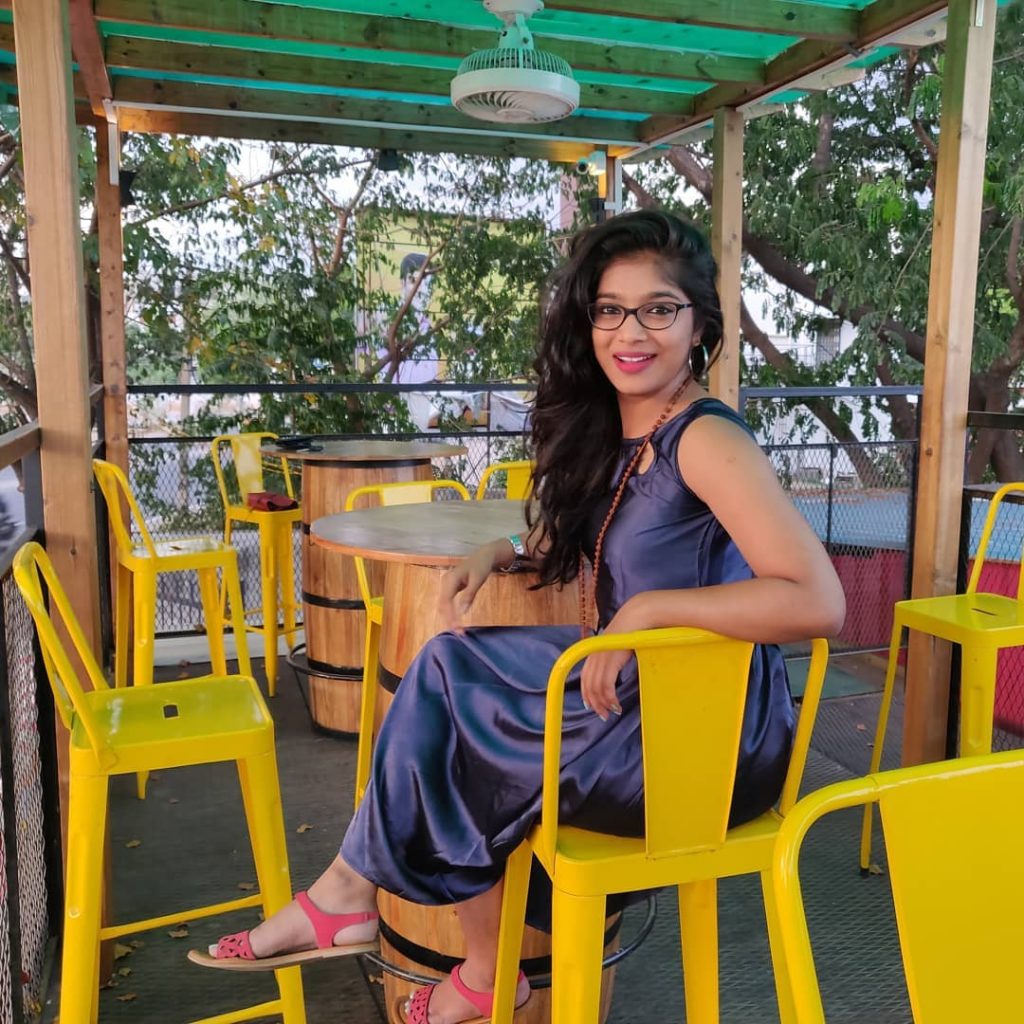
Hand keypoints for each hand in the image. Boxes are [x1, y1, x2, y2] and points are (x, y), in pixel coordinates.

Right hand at [438, 541, 503, 631]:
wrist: (484, 556)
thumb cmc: (481, 566)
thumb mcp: (477, 580)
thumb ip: (469, 595)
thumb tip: (462, 612)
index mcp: (450, 580)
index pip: (446, 602)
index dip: (450, 617)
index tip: (458, 629)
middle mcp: (445, 582)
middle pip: (442, 605)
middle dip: (449, 620)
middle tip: (459, 633)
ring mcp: (446, 585)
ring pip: (443, 605)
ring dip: (449, 617)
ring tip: (458, 630)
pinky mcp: (450, 588)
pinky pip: (447, 602)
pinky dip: (450, 612)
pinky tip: (456, 620)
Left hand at [579, 598, 647, 720]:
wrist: (639, 616)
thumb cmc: (632, 630)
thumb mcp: (617, 645)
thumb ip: (612, 657)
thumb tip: (613, 670)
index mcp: (594, 652)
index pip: (585, 677)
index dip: (586, 694)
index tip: (591, 706)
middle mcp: (594, 655)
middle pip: (589, 685)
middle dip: (594, 703)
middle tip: (603, 715)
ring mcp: (602, 657)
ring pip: (597, 688)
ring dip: (603, 703)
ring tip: (611, 712)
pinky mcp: (611, 659)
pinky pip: (607, 685)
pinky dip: (610, 698)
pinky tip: (616, 704)